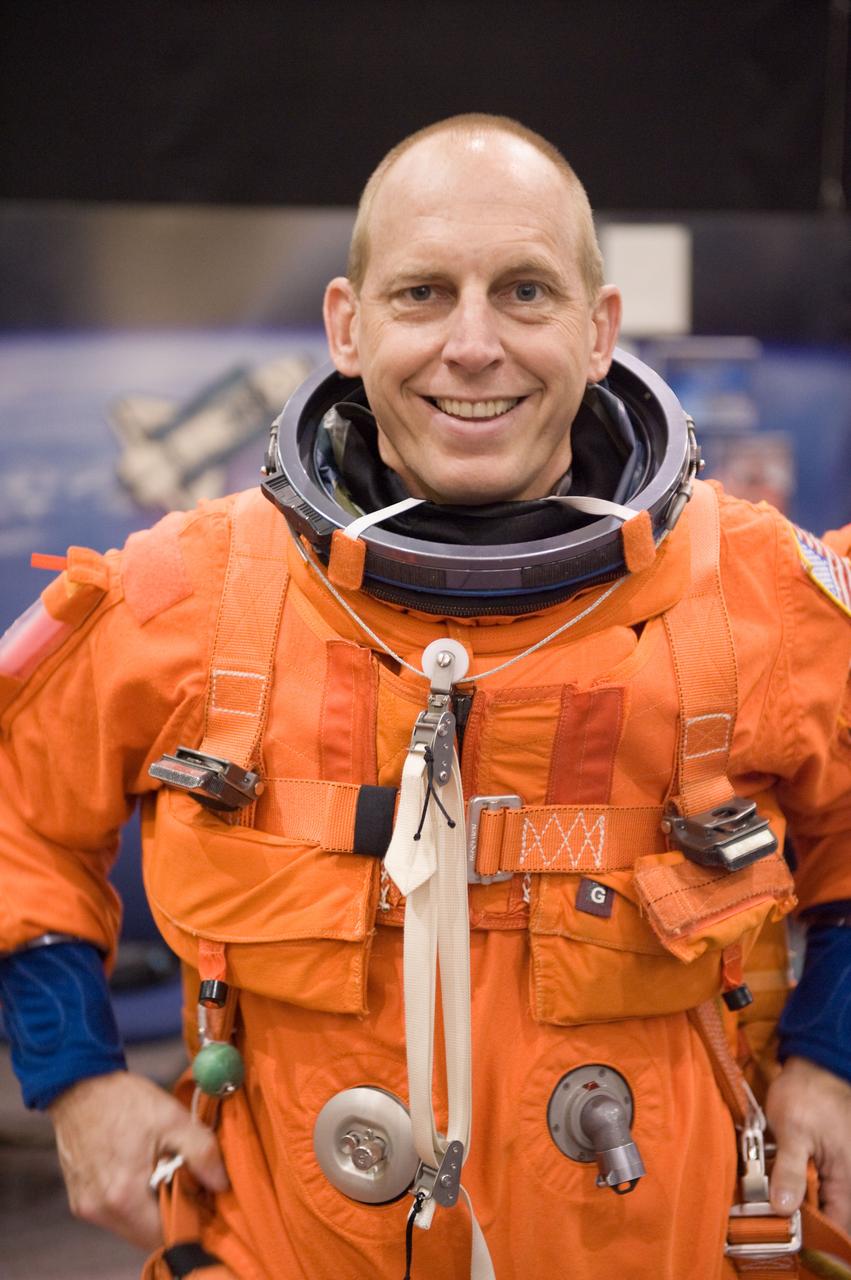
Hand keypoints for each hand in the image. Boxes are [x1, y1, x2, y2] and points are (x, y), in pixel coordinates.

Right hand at [48, 1070, 227, 1249]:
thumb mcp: (172, 1118)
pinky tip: (141, 1172)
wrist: (80, 1084)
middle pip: (147, 1235)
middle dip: (171, 1215)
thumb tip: (220, 1183)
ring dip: (151, 1208)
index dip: (190, 1220)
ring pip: (131, 1227)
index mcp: (123, 1195)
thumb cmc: (125, 1100)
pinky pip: (115, 1214)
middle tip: (187, 1184)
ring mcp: (87, 1206)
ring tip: (163, 1173)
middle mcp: (101, 1210)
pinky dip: (133, 1202)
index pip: (165, 1234)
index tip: (203, 1198)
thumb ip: (202, 1152)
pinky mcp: (80, 1199)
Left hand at [766, 1056, 850, 1231]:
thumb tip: (783, 1208)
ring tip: (773, 1199)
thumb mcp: (791, 1130)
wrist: (815, 1064)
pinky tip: (781, 1182)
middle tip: (772, 1218)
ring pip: (824, 1200)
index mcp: (846, 1177)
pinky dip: (801, 1187)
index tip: (787, 1240)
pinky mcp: (833, 1161)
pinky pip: (820, 1184)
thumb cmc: (806, 1093)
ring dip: (800, 1203)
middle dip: (803, 1222)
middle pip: (831, 1216)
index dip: (816, 1240)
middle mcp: (849, 1178)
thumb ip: (789, 1171)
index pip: (839, 1227)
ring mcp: (842, 1170)